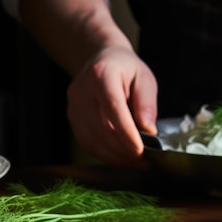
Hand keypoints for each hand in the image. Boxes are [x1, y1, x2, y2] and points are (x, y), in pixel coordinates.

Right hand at [66, 46, 157, 164]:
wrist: (99, 60)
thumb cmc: (125, 69)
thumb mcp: (144, 78)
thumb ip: (146, 103)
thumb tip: (149, 131)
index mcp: (101, 74)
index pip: (113, 108)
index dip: (126, 133)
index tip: (140, 151)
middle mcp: (82, 91)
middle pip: (102, 128)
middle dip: (124, 149)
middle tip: (144, 160)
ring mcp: (74, 106)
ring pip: (93, 140)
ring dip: (115, 156)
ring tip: (135, 161)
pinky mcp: (73, 119)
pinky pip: (87, 143)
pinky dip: (105, 155)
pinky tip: (120, 157)